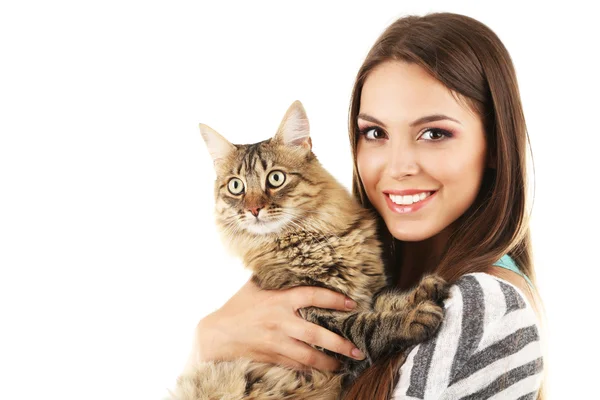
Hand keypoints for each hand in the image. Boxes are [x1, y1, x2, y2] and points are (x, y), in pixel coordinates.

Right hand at [185, 279, 364, 371]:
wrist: (217, 335)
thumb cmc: (237, 307)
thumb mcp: (254, 287)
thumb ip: (274, 278)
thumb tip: (289, 261)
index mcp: (279, 300)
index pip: (313, 296)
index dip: (334, 299)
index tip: (351, 304)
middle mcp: (281, 322)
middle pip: (317, 334)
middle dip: (340, 343)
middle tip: (358, 349)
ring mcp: (277, 342)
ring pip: (309, 356)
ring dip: (330, 362)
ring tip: (346, 364)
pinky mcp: (272, 357)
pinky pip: (296, 365)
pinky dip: (311, 369)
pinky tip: (324, 370)